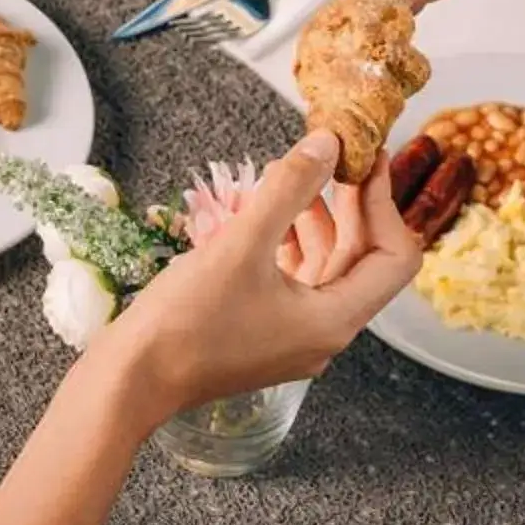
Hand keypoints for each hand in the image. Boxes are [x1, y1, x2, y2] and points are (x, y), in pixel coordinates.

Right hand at [95, 131, 420, 416]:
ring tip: (295, 174)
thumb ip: (289, 189)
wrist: (131, 380)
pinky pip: (296, 280)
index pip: (393, 257)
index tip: (365, 159)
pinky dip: (291, 242)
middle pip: (362, 259)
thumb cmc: (184, 324)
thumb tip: (328, 144)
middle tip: (335, 155)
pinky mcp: (266, 332)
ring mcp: (294, 336)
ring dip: (319, 219)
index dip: (384, 203)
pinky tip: (269, 211)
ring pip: (327, 267)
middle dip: (350, 205)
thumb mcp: (240, 245)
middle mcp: (324, 333)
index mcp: (333, 320)